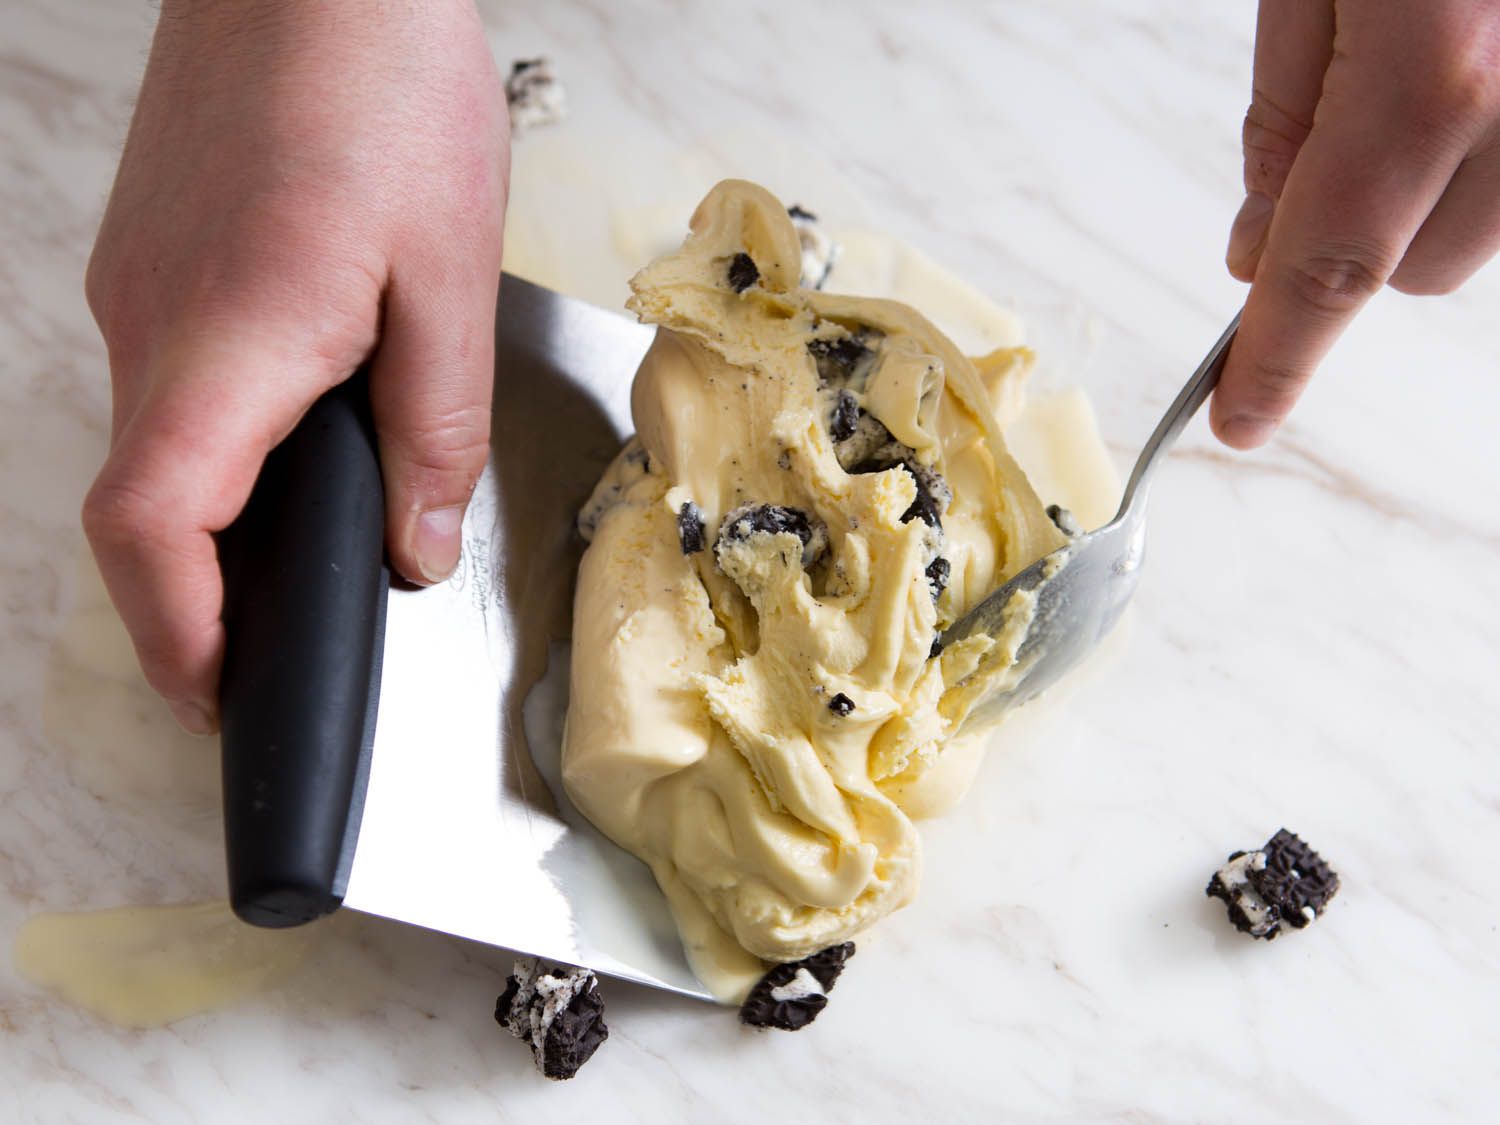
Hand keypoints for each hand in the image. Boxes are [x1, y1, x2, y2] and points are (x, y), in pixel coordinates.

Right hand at [83, 0, 507, 733]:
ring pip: (151, 449)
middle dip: (194, 604)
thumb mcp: (449, 275)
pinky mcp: (149, 262)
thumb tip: (418, 546)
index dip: (176, 633)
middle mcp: (153, 324)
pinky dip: (213, 449)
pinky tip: (286, 443)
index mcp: (231, 339)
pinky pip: (167, 387)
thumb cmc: (383, 89)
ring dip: (206, 526)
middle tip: (265, 653)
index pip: (152, 526)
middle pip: (141, 507)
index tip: (220, 692)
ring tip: (291, 563)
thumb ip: (435, 428)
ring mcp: (136, 289)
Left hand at [1213, 0, 1499, 447]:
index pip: (1334, 261)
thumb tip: (1257, 248)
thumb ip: (1286, 112)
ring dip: (1430, 197)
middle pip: (1419, 269)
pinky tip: (1473, 65)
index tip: (1242, 418)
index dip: (1279, 356)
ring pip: (1488, 232)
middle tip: (1329, 136)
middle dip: (1351, 242)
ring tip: (1421, 62)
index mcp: (1439, 65)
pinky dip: (1490, 153)